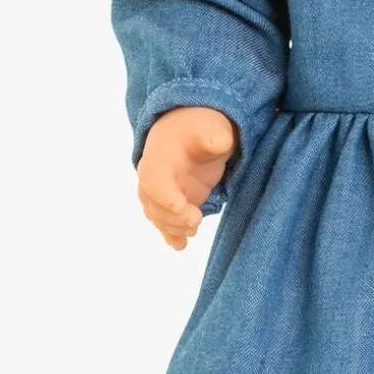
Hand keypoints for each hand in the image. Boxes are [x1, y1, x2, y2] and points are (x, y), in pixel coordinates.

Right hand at [136, 106, 237, 249]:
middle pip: (153, 203)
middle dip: (172, 216)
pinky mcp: (171, 203)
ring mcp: (161, 192)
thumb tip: (220, 142)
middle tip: (196, 219)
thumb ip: (213, 136)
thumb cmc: (201, 129)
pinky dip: (171, 235)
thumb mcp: (210, 127)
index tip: (183, 206)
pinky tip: (180, 245)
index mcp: (157, 157)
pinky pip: (164, 222)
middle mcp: (153, 177)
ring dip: (173, 227)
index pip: (154, 179)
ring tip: (193, 230)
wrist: (192, 131)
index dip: (165, 195)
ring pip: (158, 216)